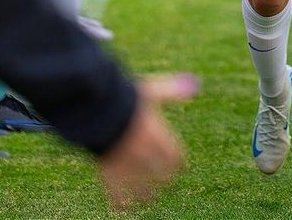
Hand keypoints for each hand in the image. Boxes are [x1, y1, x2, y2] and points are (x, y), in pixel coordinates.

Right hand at [99, 75, 197, 209]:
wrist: (96, 107)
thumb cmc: (124, 96)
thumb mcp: (150, 91)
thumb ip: (171, 92)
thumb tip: (195, 85)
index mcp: (157, 136)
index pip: (175, 158)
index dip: (176, 163)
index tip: (175, 165)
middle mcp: (145, 153)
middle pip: (161, 176)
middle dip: (162, 180)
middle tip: (162, 182)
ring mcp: (127, 164)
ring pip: (142, 190)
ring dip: (146, 194)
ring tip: (147, 198)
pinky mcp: (108, 172)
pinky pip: (116, 195)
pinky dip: (120, 203)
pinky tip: (122, 208)